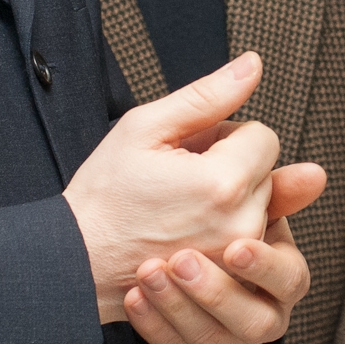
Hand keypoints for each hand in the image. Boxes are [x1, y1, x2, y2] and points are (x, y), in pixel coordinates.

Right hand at [64, 53, 313, 321]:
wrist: (78, 260)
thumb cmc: (104, 193)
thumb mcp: (145, 127)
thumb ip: (208, 94)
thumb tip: (254, 64)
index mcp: (223, 182)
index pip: (264, 136)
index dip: (225, 134)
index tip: (190, 150)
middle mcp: (241, 224)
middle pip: (266, 169)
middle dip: (230, 164)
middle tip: (179, 177)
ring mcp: (236, 257)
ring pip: (261, 203)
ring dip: (231, 197)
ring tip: (180, 206)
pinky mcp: (230, 279)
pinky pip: (252, 238)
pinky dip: (228, 228)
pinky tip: (189, 229)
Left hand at [123, 179, 321, 343]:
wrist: (157, 236)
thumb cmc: (213, 209)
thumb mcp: (243, 195)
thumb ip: (275, 186)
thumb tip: (316, 173)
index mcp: (285, 274)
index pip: (290, 279)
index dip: (265, 267)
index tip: (233, 248)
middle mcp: (265, 313)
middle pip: (255, 321)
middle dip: (217, 293)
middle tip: (182, 260)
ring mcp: (229, 338)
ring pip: (213, 341)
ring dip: (179, 308)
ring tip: (149, 272)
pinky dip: (154, 324)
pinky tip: (135, 295)